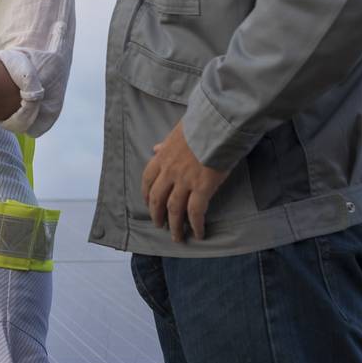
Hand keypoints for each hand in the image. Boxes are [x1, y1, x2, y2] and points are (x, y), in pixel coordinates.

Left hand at [140, 120, 228, 242]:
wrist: (215, 125)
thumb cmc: (199, 125)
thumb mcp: (176, 132)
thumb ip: (165, 144)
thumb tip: (154, 149)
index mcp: (162, 156)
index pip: (147, 179)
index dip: (146, 194)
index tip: (147, 204)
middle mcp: (169, 171)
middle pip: (157, 198)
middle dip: (157, 214)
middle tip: (159, 225)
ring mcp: (184, 180)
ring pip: (174, 209)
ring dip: (174, 226)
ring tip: (177, 237)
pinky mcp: (202, 188)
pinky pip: (195, 212)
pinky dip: (195, 225)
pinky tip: (198, 234)